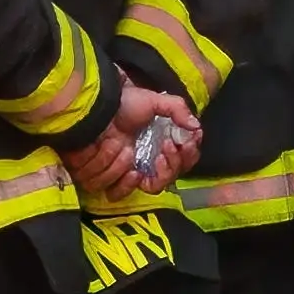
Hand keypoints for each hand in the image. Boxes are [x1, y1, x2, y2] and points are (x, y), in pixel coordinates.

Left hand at [67, 82, 196, 203]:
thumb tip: (195, 127)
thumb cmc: (125, 102)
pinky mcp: (111, 180)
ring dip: (145, 166)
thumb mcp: (154, 100)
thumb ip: (177, 109)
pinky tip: (129, 168)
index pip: (185, 162)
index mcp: (163, 147)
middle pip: (169, 179)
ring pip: (148, 186)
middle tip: (166, 146)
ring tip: (131, 148)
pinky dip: (123, 182)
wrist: (97, 107)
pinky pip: (120, 192)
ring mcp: (131, 173)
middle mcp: (150, 163)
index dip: (187, 156)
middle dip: (171, 165)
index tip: (185, 143)